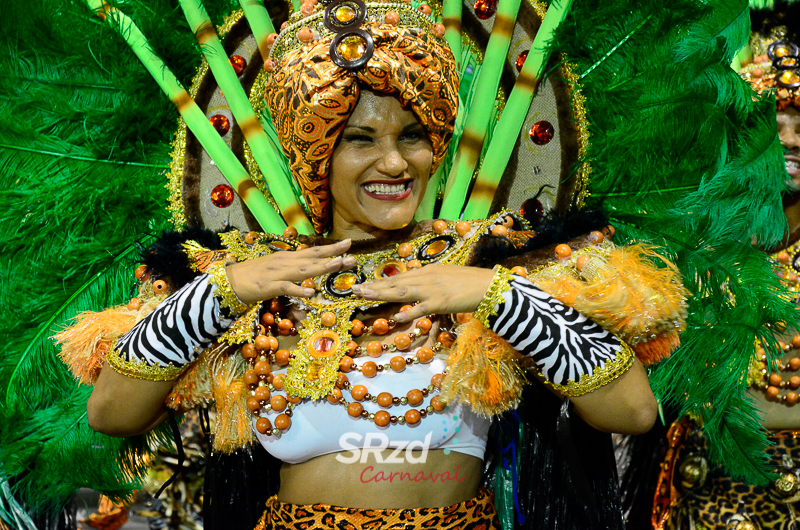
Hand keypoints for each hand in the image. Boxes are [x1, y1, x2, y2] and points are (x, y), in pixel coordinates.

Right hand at [226, 240, 355, 303]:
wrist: (229, 280)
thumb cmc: (253, 275)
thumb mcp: (276, 267)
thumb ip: (293, 266)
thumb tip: (310, 266)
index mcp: (288, 257)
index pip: (314, 251)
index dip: (332, 248)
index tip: (349, 243)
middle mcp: (285, 262)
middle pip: (313, 258)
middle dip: (334, 256)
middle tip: (353, 256)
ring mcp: (278, 274)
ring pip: (304, 270)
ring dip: (322, 267)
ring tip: (339, 265)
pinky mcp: (269, 287)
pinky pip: (286, 288)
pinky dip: (299, 290)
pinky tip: (311, 293)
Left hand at [351, 265, 495, 321]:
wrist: (490, 285)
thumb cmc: (471, 283)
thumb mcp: (447, 276)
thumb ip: (431, 281)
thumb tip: (418, 286)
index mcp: (428, 271)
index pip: (400, 277)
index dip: (381, 282)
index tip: (366, 284)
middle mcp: (426, 277)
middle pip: (396, 283)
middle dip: (374, 286)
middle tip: (355, 289)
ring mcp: (432, 290)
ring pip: (402, 292)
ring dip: (382, 294)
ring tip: (365, 295)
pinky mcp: (440, 302)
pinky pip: (421, 308)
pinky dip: (408, 312)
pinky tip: (395, 317)